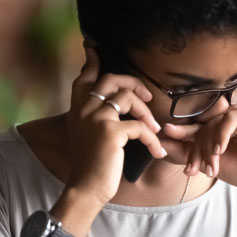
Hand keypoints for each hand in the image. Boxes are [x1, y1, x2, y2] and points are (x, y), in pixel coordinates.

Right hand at [64, 46, 166, 206]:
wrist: (86, 189)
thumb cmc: (92, 165)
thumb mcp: (88, 136)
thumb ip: (96, 117)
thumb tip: (113, 105)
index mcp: (78, 110)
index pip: (84, 78)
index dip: (93, 61)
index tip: (95, 46)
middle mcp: (84, 110)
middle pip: (111, 79)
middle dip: (134, 83)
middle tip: (148, 97)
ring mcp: (97, 118)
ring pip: (127, 97)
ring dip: (146, 113)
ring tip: (154, 129)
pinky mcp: (111, 132)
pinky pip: (140, 126)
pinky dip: (152, 139)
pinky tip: (157, 152)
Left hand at [159, 105, 236, 198]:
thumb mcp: (206, 162)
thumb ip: (185, 152)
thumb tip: (161, 143)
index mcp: (215, 125)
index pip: (194, 126)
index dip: (180, 134)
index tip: (164, 137)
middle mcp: (227, 117)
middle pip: (202, 125)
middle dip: (195, 148)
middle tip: (192, 169)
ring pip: (214, 123)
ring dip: (209, 146)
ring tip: (210, 165)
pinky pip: (231, 118)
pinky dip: (222, 134)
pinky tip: (220, 149)